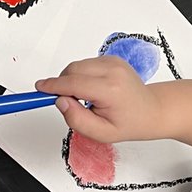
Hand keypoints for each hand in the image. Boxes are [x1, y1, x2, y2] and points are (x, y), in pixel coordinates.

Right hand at [36, 56, 163, 141]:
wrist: (151, 110)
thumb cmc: (130, 123)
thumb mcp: (101, 133)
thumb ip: (77, 120)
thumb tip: (60, 101)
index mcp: (110, 90)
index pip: (73, 83)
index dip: (53, 86)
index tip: (39, 88)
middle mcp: (113, 71)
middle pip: (73, 70)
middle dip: (63, 84)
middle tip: (70, 104)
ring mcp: (113, 62)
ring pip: (78, 66)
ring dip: (72, 80)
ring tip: (87, 99)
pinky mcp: (112, 58)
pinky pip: (86, 64)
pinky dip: (82, 75)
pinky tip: (93, 90)